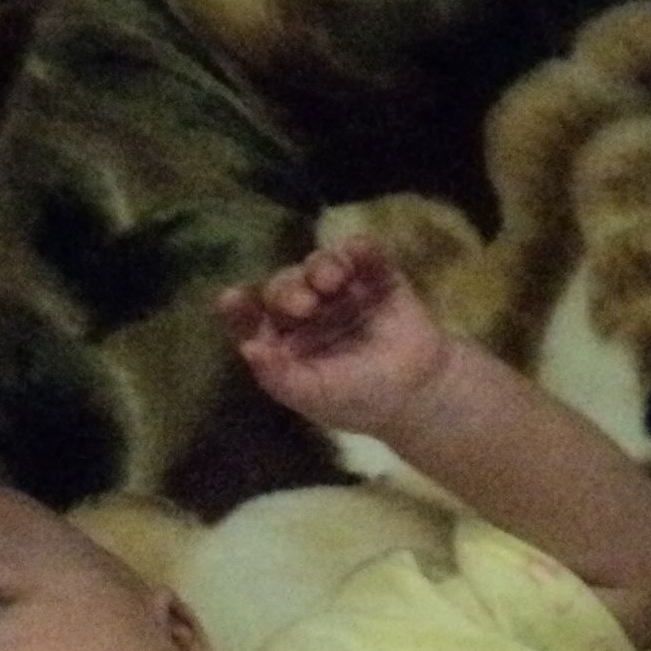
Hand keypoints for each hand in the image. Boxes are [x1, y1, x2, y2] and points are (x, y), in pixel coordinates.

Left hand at [215, 237, 452, 436]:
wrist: (418, 394)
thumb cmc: (359, 400)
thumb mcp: (313, 396)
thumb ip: (278, 376)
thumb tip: (247, 348)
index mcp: (285, 342)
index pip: (253, 320)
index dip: (240, 309)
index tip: (231, 299)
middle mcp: (307, 313)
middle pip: (285, 286)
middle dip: (289, 290)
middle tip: (305, 305)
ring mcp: (342, 292)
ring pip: (319, 264)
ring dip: (321, 267)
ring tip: (333, 282)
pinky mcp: (376, 277)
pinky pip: (363, 254)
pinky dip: (359, 249)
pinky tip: (359, 253)